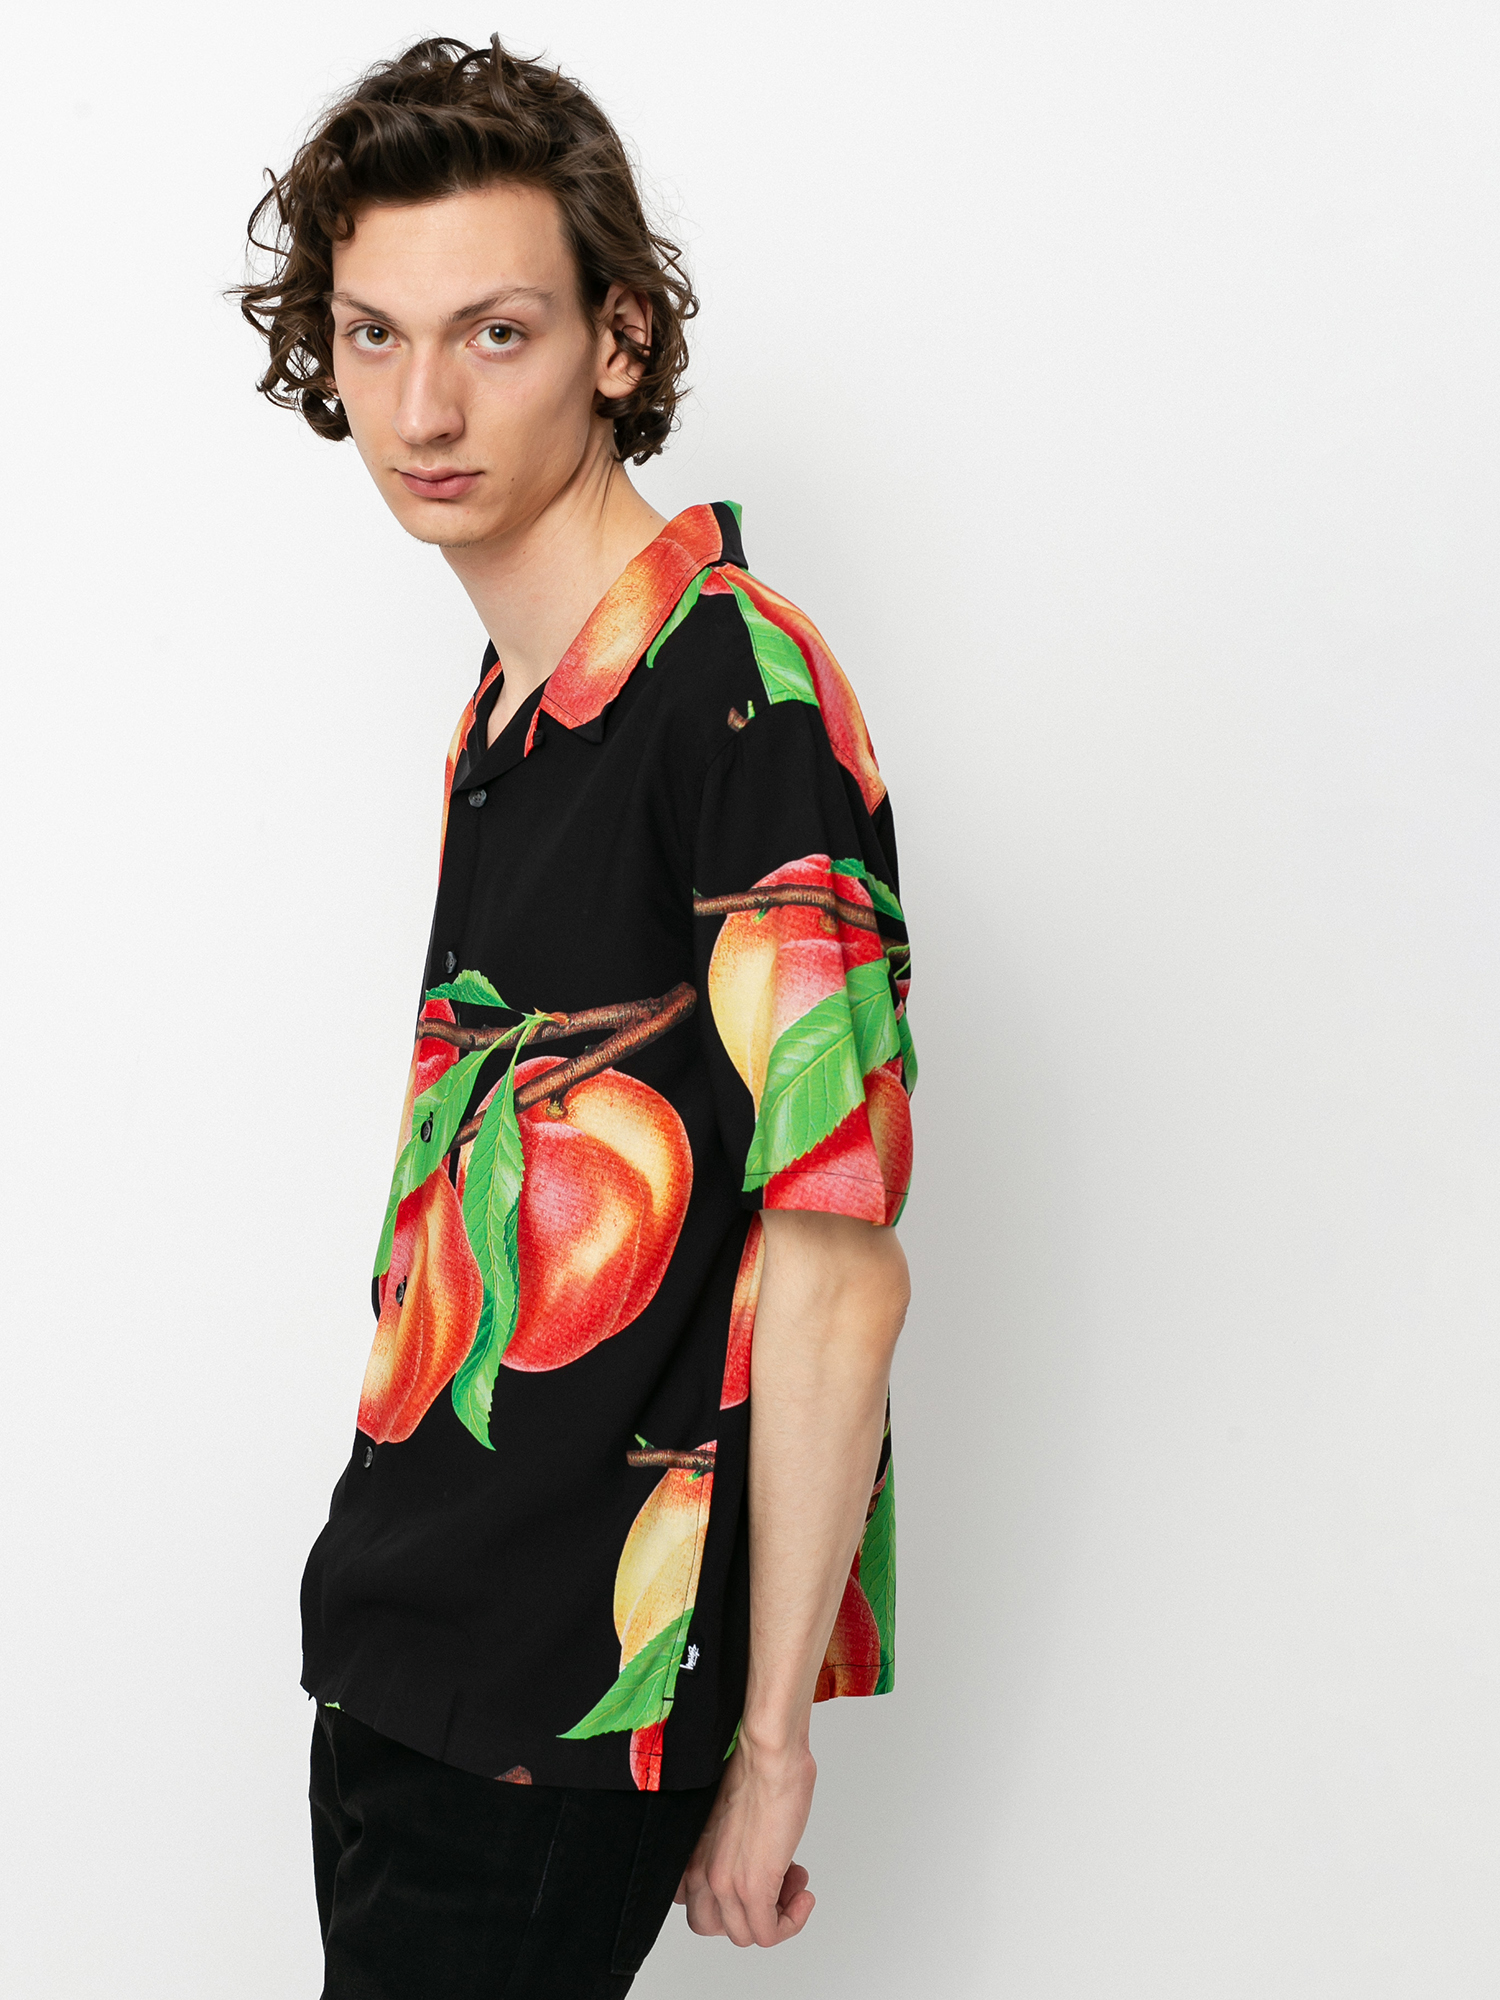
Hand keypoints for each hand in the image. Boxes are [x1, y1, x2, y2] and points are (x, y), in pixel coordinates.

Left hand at [674, 1734, 817, 1945]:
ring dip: (776, 1916)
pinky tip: (804, 1895)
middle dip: (746, 1912)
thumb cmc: (757, 1769)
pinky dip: (791, 1922)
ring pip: (743, 1935)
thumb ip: (729, 1845)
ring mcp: (724, 1883)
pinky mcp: (753, 1888)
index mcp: (690, 1853)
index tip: (754, 1875)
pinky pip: (768, 1934)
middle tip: (774, 1886)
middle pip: (713, 1926)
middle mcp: (699, 1873)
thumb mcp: (729, 1817)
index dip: (728, 1896)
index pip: (694, 1901)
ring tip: (795, 1881)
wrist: (769, 1753)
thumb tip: (753, 1858)